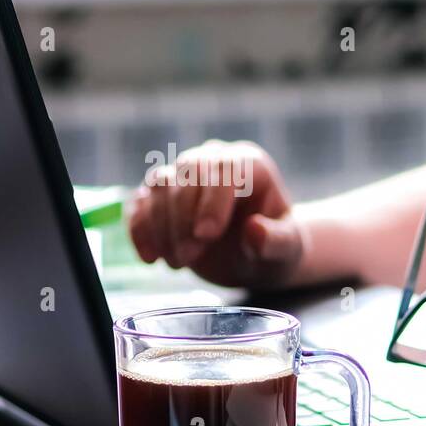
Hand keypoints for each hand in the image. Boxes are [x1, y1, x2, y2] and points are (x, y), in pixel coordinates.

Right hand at [127, 141, 303, 287]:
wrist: (254, 259)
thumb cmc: (275, 248)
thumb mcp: (286, 250)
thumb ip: (277, 241)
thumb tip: (256, 231)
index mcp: (250, 165)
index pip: (225, 168)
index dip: (212, 199)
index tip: (207, 235)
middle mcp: (214, 162)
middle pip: (187, 171)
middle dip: (183, 217)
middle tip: (188, 258)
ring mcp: (185, 178)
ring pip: (159, 184)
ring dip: (160, 225)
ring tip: (177, 263)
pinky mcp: (161, 199)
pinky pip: (140, 204)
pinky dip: (139, 229)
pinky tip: (150, 258)